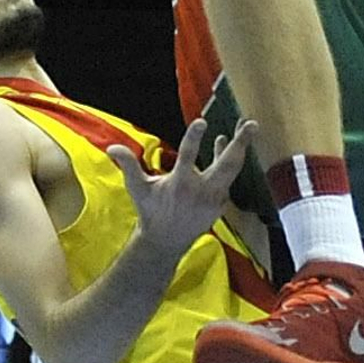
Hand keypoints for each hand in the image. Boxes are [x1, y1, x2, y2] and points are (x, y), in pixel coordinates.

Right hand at [108, 119, 256, 262]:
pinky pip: (229, 177)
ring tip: (247, 128)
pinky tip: (226, 145)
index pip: (188, 156)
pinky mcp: (221, 202)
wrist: (166, 241)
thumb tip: (112, 147)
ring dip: (241, 147)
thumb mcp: (137, 188)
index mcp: (180, 184)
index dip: (194, 138)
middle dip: (240, 143)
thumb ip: (128, 165)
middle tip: (251, 123)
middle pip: (227, 164)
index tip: (202, 121)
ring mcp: (214, 197)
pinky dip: (229, 160)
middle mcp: (201, 190)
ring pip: (233, 169)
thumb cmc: (150, 211)